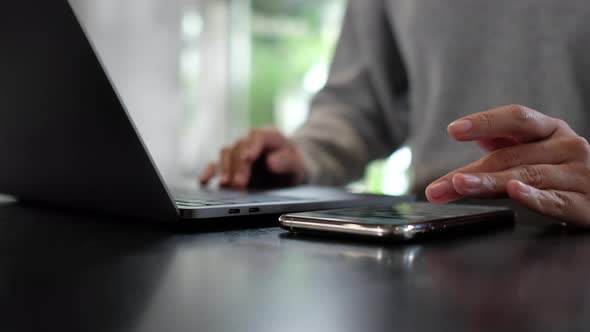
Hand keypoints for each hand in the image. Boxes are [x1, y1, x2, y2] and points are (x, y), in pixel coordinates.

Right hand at [199, 127, 305, 188]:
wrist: (289, 170)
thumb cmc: (294, 166)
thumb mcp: (298, 165)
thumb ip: (287, 162)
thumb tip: (271, 161)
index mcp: (269, 135)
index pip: (258, 135)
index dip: (252, 146)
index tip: (249, 158)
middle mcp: (250, 140)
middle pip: (240, 147)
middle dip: (239, 166)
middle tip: (239, 183)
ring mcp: (238, 151)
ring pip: (226, 154)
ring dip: (225, 169)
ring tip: (227, 184)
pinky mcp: (230, 164)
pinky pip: (216, 164)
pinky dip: (210, 171)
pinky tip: (205, 180)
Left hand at [425, 104, 589, 225]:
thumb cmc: (565, 169)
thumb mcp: (541, 148)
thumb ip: (510, 141)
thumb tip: (480, 134)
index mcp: (551, 129)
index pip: (516, 118)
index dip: (485, 121)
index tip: (453, 130)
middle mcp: (567, 146)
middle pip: (510, 155)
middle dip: (470, 171)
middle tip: (440, 185)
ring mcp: (579, 174)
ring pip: (527, 176)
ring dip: (490, 182)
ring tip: (461, 185)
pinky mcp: (587, 203)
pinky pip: (556, 200)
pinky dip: (534, 198)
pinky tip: (514, 193)